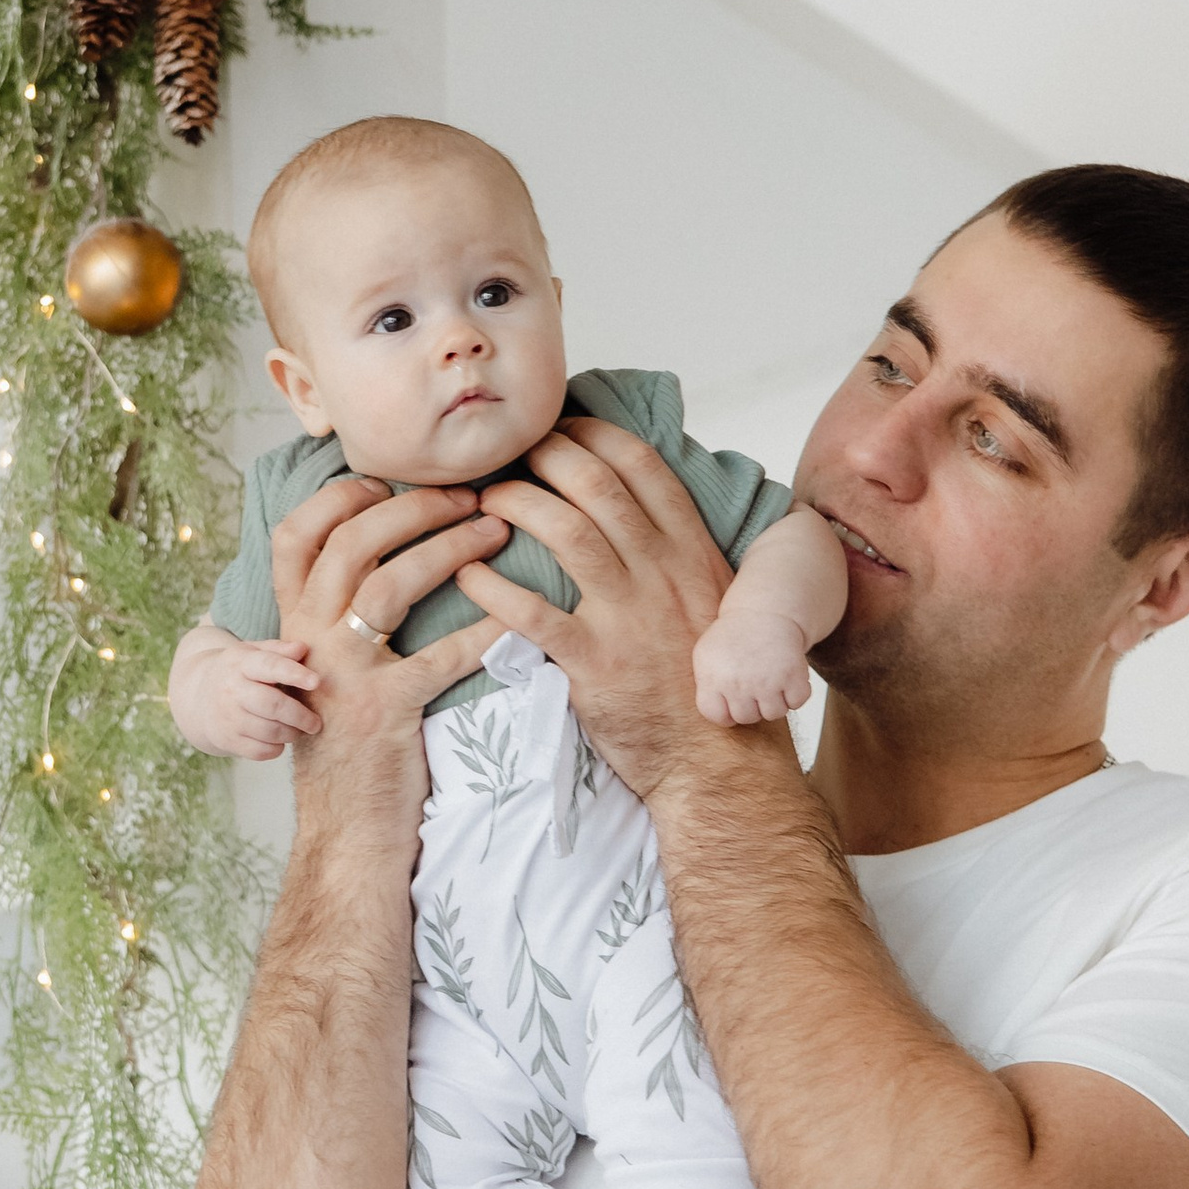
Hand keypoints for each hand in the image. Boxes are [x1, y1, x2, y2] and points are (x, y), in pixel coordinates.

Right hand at [170, 631, 320, 760]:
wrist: (196, 698)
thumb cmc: (237, 673)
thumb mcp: (252, 653)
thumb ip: (278, 650)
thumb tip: (302, 648)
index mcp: (241, 663)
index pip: (269, 666)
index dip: (294, 674)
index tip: (316, 682)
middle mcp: (231, 690)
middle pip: (272, 705)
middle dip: (300, 716)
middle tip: (315, 723)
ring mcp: (227, 717)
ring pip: (269, 731)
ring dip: (291, 733)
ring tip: (299, 729)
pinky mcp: (226, 740)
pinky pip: (259, 751)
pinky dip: (276, 749)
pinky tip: (278, 740)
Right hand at [270, 476, 508, 828]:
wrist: (345, 835)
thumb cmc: (349, 750)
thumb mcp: (325, 679)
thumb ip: (337, 623)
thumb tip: (378, 560)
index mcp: (292, 627)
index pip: (296, 536)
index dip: (338, 498)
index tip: (386, 480)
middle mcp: (308, 642)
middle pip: (351, 542)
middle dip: (413, 507)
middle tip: (468, 495)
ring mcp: (342, 675)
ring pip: (390, 583)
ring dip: (450, 548)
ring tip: (498, 531)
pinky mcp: (383, 711)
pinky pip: (441, 656)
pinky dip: (484, 632)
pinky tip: (518, 618)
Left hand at [456, 419, 752, 803]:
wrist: (720, 763)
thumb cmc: (709, 686)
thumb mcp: (713, 604)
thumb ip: (680, 556)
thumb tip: (645, 513)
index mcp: (691, 552)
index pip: (642, 466)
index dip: (594, 434)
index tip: (561, 425)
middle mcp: (662, 573)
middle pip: (596, 485)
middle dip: (545, 455)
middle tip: (510, 452)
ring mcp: (629, 616)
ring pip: (565, 532)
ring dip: (516, 505)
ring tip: (483, 501)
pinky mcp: (595, 663)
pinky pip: (532, 612)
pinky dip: (493, 587)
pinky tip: (468, 574)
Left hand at [694, 604, 813, 726]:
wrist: (764, 611)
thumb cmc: (735, 636)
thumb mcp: (706, 656)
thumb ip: (706, 686)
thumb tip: (717, 715)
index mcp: (712, 678)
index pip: (717, 716)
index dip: (726, 712)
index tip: (731, 699)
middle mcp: (738, 682)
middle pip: (747, 718)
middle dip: (752, 704)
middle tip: (753, 682)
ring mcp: (766, 681)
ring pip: (774, 713)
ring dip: (775, 700)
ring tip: (770, 678)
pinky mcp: (792, 676)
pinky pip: (796, 703)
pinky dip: (795, 692)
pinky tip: (786, 676)